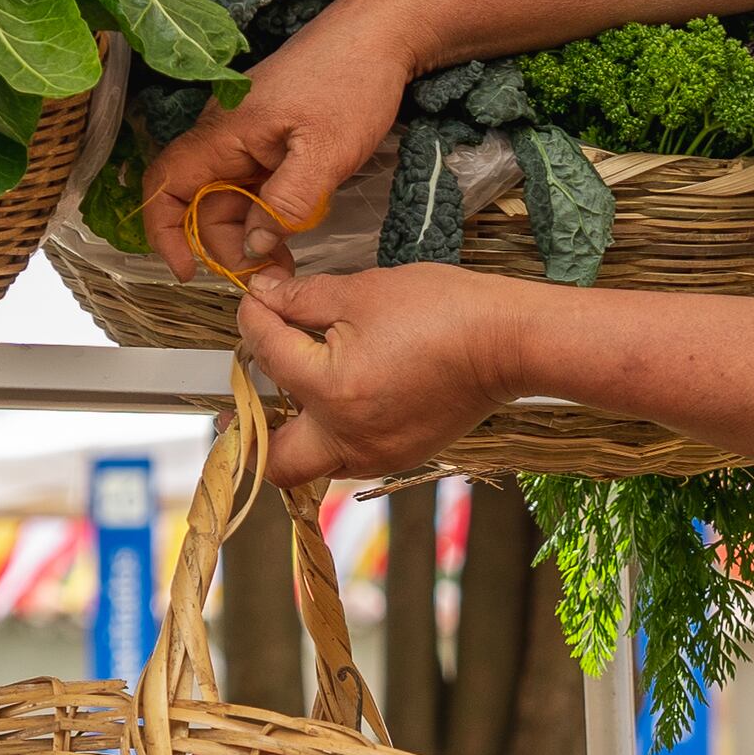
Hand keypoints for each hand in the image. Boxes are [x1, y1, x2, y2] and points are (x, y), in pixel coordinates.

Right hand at [143, 7, 426, 279]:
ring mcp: (247, 136)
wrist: (382, 35)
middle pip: (201, 202)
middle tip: (270, 274)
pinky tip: (293, 232)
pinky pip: (254, 185)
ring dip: (250, 235)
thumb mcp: (326, 152)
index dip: (164, 232)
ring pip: (230, 198)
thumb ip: (287, 203)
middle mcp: (224, 134)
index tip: (188, 272)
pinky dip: (266, 214)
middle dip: (226, 246)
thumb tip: (254, 246)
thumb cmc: (352, 82)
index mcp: (223, 131)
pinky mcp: (271, 139)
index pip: (166, 185)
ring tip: (286, 261)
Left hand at [238, 265, 529, 489]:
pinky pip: (348, 457)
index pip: (266, 355)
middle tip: (244, 401)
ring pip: (311, 463)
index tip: (254, 301)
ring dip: (294, 434)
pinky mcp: (402, 456)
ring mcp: (377, 455)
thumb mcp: (362, 291)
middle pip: (273, 460)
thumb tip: (262, 296)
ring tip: (297, 393)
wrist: (510, 342)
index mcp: (331, 392)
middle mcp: (348, 438)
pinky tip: (340, 398)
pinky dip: (333, 434)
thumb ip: (300, 299)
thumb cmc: (443, 310)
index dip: (252, 320)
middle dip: (251, 431)